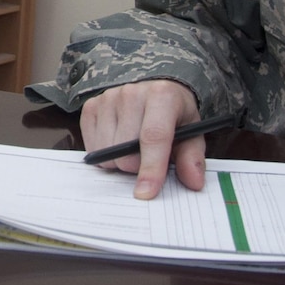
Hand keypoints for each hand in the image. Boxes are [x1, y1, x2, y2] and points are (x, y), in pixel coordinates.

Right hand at [79, 79, 204, 198]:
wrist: (155, 90)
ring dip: (119, 161)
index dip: (150, 168)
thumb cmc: (174, 115)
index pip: (153, 136)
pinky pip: (91, 147)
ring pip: (105, 152)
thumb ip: (192, 158)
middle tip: (148, 158)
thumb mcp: (192, 134)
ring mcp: (108, 98)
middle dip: (136, 167)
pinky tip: (117, 141)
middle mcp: (132, 93)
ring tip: (133, 148)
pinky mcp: (91, 106)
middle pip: (125, 152)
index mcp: (162, 96)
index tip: (146, 193)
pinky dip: (104, 153)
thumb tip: (193, 182)